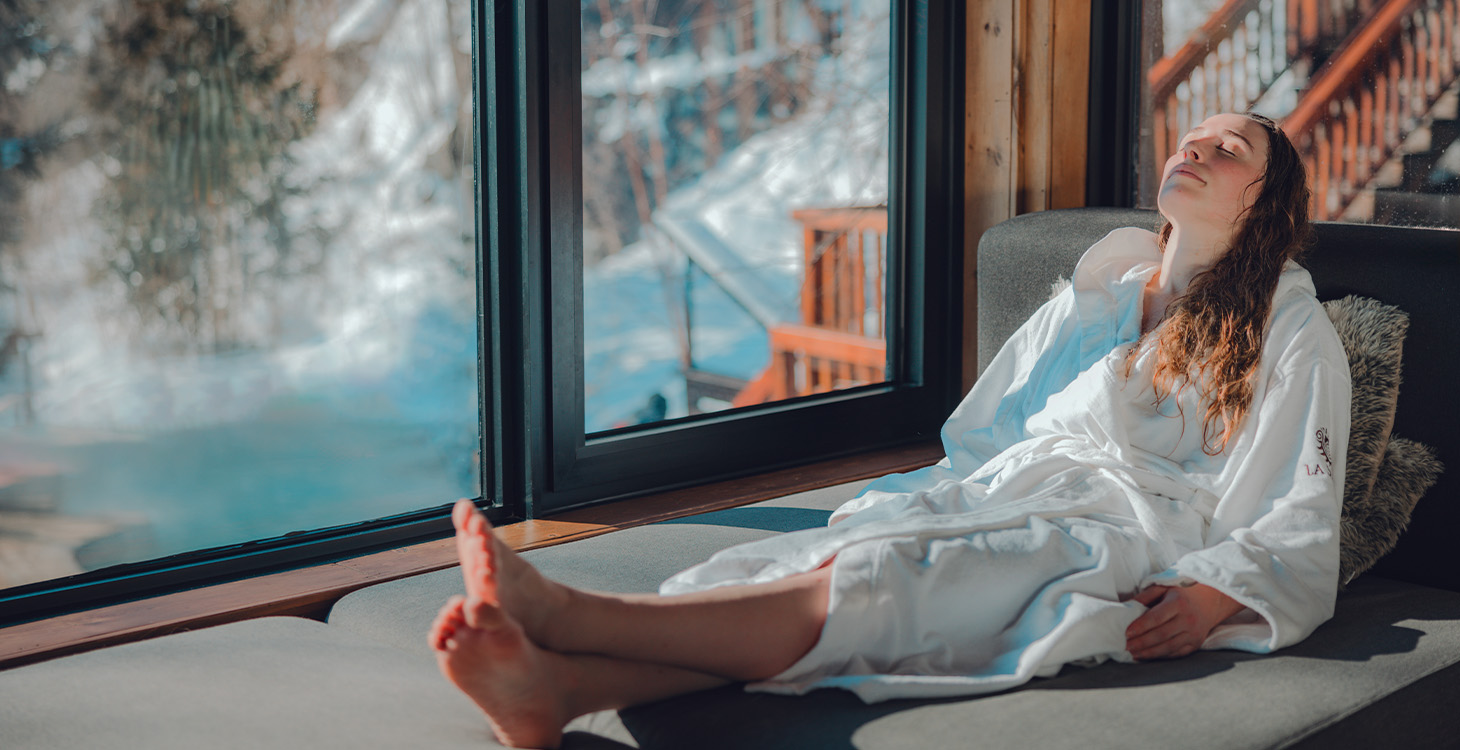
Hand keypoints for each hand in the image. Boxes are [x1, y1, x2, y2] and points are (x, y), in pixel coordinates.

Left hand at [1124, 583, 1243, 660]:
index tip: (1126, 633)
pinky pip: (1176, 653)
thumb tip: (1126, 607)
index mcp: (1178, 603)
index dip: (1140, 626)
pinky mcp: (1196, 644)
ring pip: (1168, 647)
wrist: (1211, 600)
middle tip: (1126, 646)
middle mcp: (1188, 619)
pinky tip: (1147, 656)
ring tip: (1133, 653)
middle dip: (1141, 642)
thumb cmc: (1181, 593)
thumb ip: (1145, 596)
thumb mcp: (1164, 587)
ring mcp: (1194, 633)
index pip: (1156, 617)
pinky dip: (1161, 656)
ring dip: (1149, 652)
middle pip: (1161, 635)